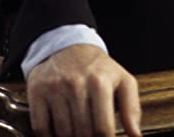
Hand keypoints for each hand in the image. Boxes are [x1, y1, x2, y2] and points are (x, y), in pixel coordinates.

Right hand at [27, 43, 141, 136]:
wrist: (68, 45)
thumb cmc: (98, 69)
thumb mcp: (122, 80)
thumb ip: (132, 109)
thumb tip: (136, 136)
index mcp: (100, 82)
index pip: (103, 129)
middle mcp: (76, 84)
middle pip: (83, 134)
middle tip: (90, 132)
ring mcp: (55, 88)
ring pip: (63, 134)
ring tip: (77, 129)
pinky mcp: (37, 91)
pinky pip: (41, 129)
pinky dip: (50, 136)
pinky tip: (59, 129)